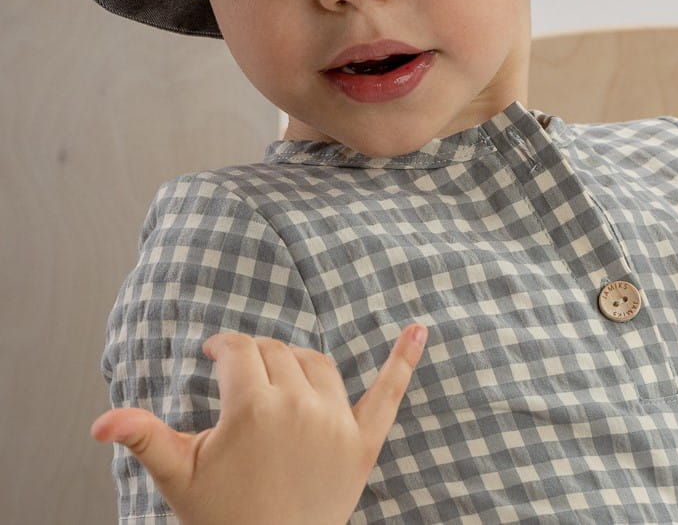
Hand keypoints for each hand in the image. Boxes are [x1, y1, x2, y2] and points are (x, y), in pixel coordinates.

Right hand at [91, 324, 427, 524]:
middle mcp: (300, 405)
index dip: (222, 349)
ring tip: (275, 376)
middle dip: (253, 357)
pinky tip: (421, 329)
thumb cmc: (223, 520)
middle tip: (237, 377)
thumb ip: (144, 439)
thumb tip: (98, 422)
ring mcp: (336, 422)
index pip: (239, 351)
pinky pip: (387, 393)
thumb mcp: (179, 478)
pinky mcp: (363, 443)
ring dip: (295, 362)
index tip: (211, 355)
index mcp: (255, 407)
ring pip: (316, 363)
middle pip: (275, 352)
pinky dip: (404, 360)